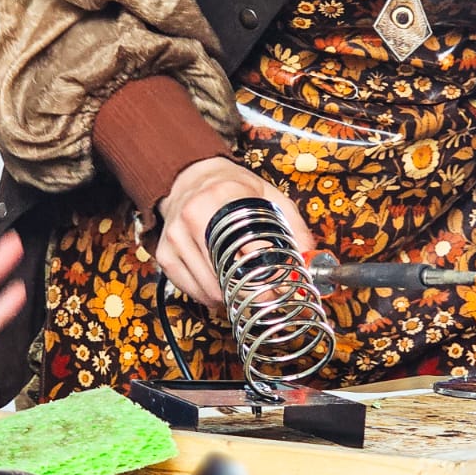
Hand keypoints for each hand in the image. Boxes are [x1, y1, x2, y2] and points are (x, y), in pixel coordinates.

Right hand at [155, 157, 313, 306]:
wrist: (191, 178)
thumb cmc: (232, 189)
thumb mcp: (269, 197)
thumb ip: (293, 226)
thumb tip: (310, 259)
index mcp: (223, 198)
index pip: (249, 251)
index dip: (269, 278)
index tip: (280, 289)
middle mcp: (194, 217)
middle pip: (227, 276)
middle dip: (250, 294)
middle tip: (264, 294)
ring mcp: (176, 237)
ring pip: (209, 290)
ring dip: (228, 296)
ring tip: (240, 283)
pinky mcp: (165, 254)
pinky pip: (191, 290)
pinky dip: (208, 294)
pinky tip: (218, 281)